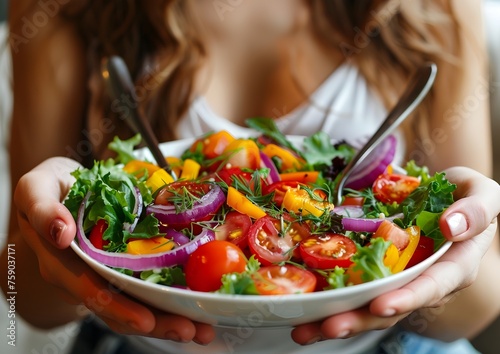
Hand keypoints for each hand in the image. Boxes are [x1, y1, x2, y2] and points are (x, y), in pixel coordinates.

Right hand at [14, 157, 214, 343]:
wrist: (62, 189)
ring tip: (203, 329)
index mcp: (61, 263)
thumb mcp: (36, 188)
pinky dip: (171, 300)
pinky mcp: (125, 268)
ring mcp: (107, 275)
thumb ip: (41, 208)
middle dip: (157, 322)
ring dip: (170, 319)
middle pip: (121, 308)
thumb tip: (61, 233)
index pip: (90, 291)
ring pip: (136, 306)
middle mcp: (85, 277)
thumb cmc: (52, 188)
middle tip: (191, 330)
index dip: (118, 308)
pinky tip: (197, 305)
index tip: (146, 320)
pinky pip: (146, 289)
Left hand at [291, 166, 499, 344]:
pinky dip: (330, 300)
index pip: (432, 286)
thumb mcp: (484, 194)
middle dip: (360, 319)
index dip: (408, 298)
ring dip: (338, 318)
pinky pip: (355, 288)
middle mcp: (424, 280)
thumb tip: (451, 226)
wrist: (445, 196)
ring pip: (369, 306)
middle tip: (328, 326)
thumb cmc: (466, 195)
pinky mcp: (378, 271)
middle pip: (392, 307)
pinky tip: (304, 309)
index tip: (382, 305)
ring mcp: (398, 279)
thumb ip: (477, 210)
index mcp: (454, 266)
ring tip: (305, 330)